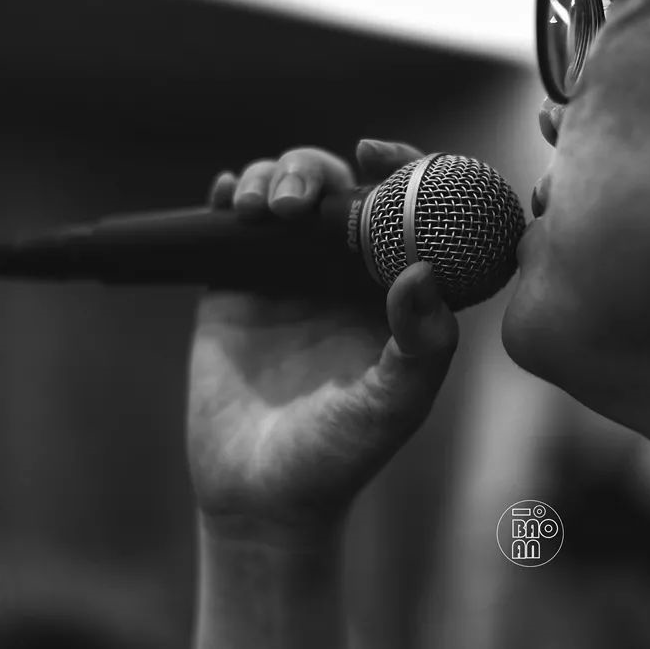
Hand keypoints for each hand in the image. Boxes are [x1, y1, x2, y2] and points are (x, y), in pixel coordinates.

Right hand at [187, 141, 458, 546]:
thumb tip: (424, 271)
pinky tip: (225, 198)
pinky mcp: (233, 289)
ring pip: (284, 199)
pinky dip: (226, 198)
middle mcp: (343, 278)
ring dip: (271, 179)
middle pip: (336, 193)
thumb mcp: (395, 404)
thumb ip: (421, 344)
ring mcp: (287, 279)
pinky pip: (228, 228)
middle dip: (316, 174)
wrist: (262, 494)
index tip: (378, 154)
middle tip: (297, 200)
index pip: (404, 215)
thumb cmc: (340, 454)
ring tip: (259, 208)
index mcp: (391, 295)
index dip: (400, 172)